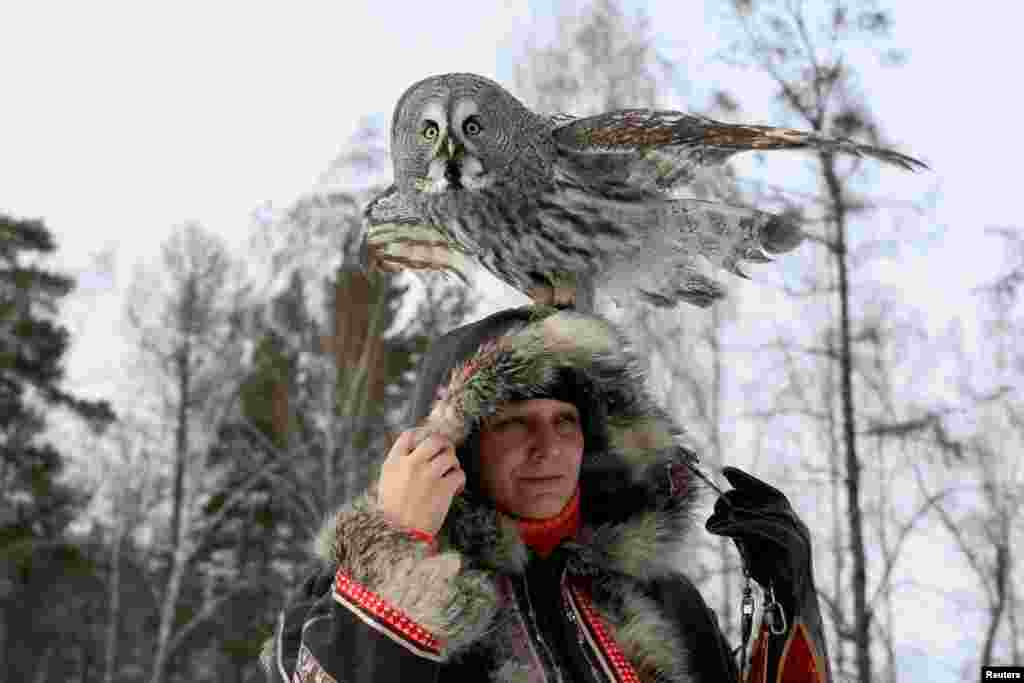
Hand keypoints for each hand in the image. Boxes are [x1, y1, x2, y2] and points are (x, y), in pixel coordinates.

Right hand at [377, 430, 465, 536]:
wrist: (400, 537)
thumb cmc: (393, 514)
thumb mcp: (387, 484)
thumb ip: (400, 467)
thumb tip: (417, 451)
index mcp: (393, 463)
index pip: (409, 435)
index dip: (422, 435)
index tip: (428, 442)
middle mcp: (411, 465)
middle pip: (435, 439)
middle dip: (445, 445)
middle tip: (447, 454)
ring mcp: (427, 476)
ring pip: (450, 456)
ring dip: (453, 465)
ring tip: (450, 476)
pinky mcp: (443, 489)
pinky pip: (459, 474)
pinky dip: (460, 481)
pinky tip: (455, 490)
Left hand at [705, 467, 811, 603]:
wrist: (792, 609)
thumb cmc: (771, 579)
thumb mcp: (751, 549)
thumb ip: (740, 530)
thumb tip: (719, 514)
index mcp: (789, 523)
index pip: (770, 494)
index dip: (748, 481)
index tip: (726, 471)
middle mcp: (796, 525)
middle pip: (767, 499)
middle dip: (738, 497)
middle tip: (715, 504)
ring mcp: (799, 535)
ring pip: (766, 513)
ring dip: (735, 514)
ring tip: (713, 521)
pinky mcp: (795, 547)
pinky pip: (766, 528)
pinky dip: (741, 526)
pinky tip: (720, 530)